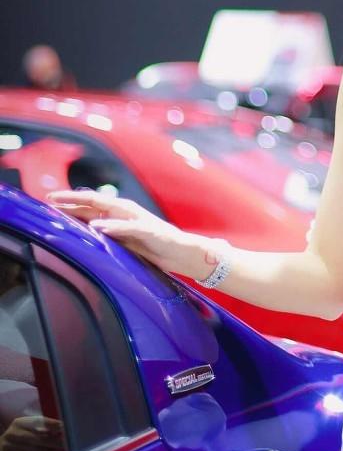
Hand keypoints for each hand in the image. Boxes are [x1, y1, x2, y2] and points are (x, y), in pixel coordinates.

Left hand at [44, 188, 203, 278]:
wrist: (184, 253)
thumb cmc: (156, 247)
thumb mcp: (126, 241)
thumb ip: (108, 234)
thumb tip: (85, 233)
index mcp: (121, 213)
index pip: (91, 205)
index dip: (70, 202)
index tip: (49, 201)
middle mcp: (128, 211)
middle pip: (95, 201)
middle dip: (72, 199)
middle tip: (49, 198)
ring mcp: (138, 219)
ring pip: (108, 209)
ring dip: (86, 207)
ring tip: (67, 206)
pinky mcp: (149, 230)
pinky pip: (128, 227)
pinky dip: (113, 226)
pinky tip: (98, 226)